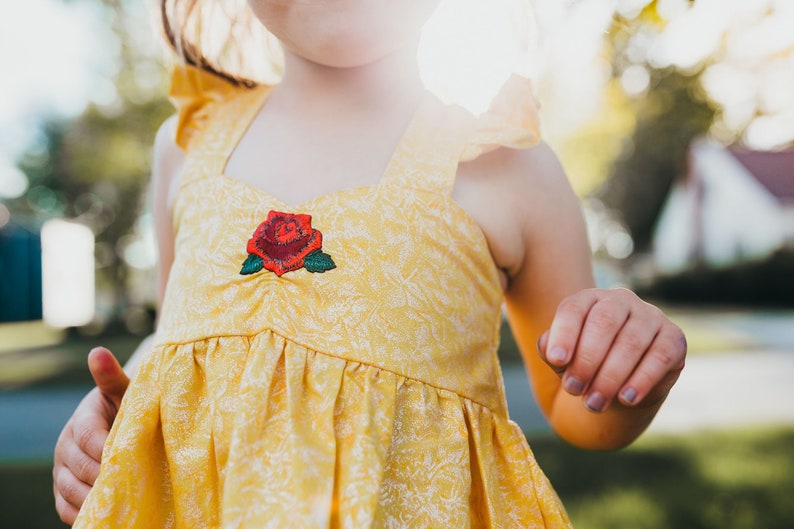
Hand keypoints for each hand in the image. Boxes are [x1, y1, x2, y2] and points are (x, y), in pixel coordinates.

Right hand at [53, 347, 129, 524]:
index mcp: (81, 419)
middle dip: (104, 478)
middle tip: (132, 488)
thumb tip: (96, 351)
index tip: (130, 460)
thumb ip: (111, 376)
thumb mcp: (125, 391)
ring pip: (71, 491)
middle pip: (79, 468)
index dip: (108, 451)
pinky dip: (85, 514)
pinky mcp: (63, 490)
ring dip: (95, 498)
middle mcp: (66, 445)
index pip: (90, 438)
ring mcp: (62, 470)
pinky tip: (107, 515)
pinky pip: (66, 508)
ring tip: (122, 503)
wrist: (123, 422)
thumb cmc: (130, 405)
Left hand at [537, 288, 685, 412]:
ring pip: (631, 342)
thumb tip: (547, 346)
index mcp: (589, 299)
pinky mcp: (673, 337)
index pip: (574, 309)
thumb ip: (551, 350)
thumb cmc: (585, 364)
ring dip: (611, 376)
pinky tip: (626, 399)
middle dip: (587, 360)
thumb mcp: (564, 358)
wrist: (619, 383)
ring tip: (594, 404)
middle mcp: (621, 300)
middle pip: (604, 323)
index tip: (557, 360)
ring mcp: (650, 315)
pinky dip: (641, 379)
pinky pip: (659, 356)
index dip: (564, 334)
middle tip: (574, 390)